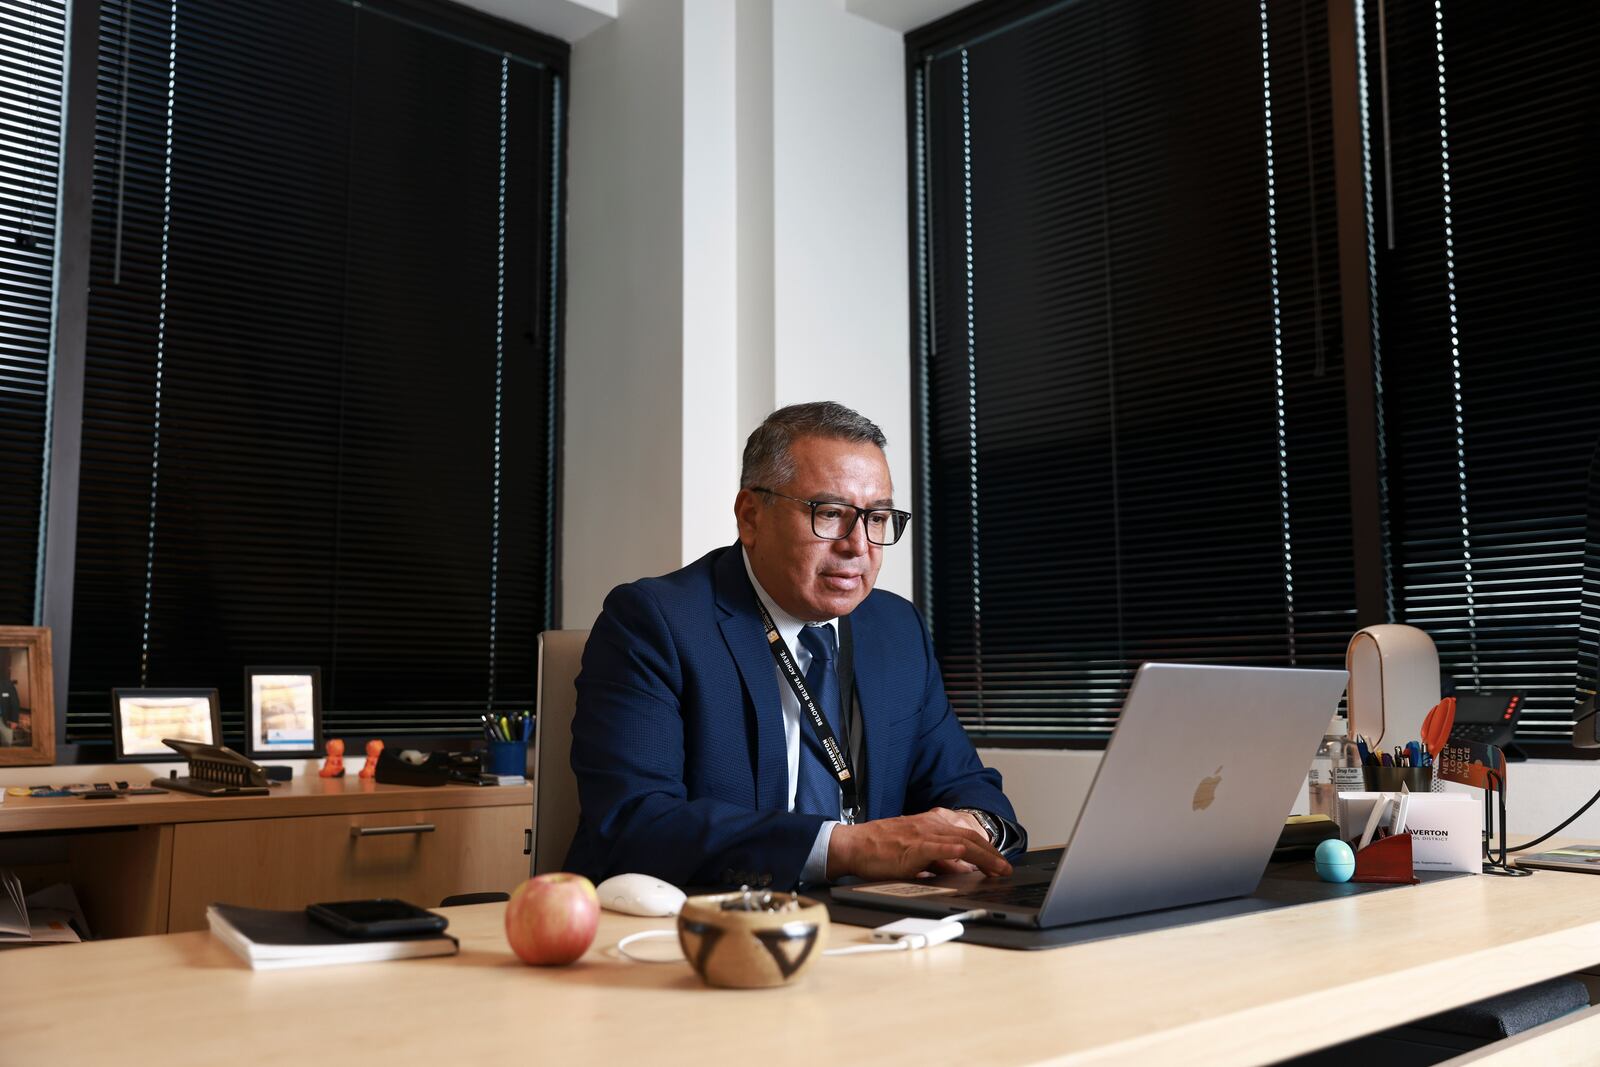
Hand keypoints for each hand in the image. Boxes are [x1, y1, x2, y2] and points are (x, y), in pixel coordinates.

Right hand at [825, 808, 1011, 881]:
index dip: (986, 847)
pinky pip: (940, 848)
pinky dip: (958, 852)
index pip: (966, 834)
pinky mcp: (913, 847)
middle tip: (1006, 868)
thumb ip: (938, 860)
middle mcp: (929, 825)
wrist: (854, 845)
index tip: (999, 860)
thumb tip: (961, 871)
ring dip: (985, 856)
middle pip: (970, 837)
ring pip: (962, 842)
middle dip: (992, 854)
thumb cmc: (879, 849)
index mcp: (930, 824)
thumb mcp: (915, 853)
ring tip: (999, 869)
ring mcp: (922, 834)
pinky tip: (971, 860)